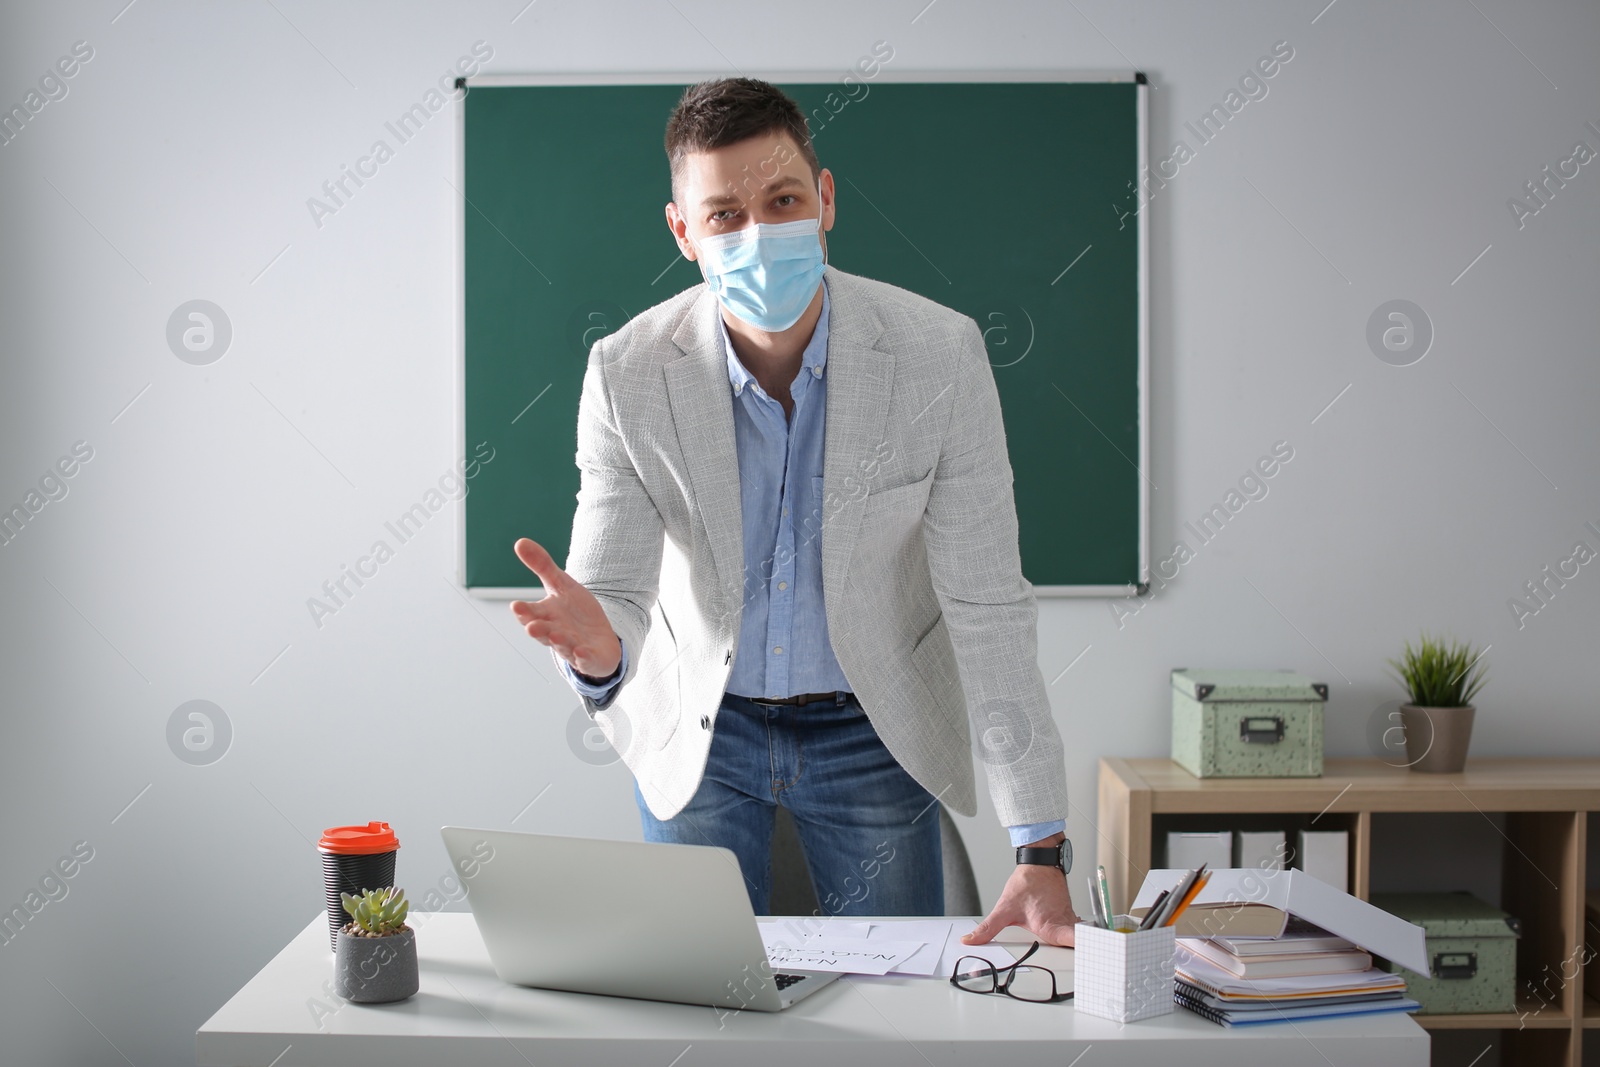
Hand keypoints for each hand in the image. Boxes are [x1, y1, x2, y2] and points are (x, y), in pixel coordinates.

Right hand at [509, 538, 620, 678]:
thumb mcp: (560, 584)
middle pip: (543, 632)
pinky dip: (583, 656)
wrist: (598, 637)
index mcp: (546, 615)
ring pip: (563, 646)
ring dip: (559, 642)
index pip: (531, 613)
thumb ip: (541, 565)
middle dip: (537, 629)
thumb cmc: (574, 611)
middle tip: (530, 626)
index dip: (524, 611)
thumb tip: (519, 542)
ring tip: (556, 636)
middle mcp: (555, 633)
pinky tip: (582, 651)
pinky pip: (586, 658)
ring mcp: (572, 647)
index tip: (515, 605)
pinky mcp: (589, 657)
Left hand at [960, 864, 1080, 948]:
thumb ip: (988, 929)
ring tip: (1090, 957)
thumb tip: (971, 941)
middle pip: (1079, 945)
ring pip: (1079, 937)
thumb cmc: (1026, 884)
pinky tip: (1078, 942)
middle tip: (1089, 964)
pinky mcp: (1069, 915)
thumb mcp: (1004, 908)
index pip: (1071, 940)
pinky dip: (1078, 937)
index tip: (1089, 956)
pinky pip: (1076, 929)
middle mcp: (1062, 923)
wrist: (1039, 862)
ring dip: (1083, 947)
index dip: (1082, 949)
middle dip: (1084, 955)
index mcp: (1049, 925)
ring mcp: (1068, 919)